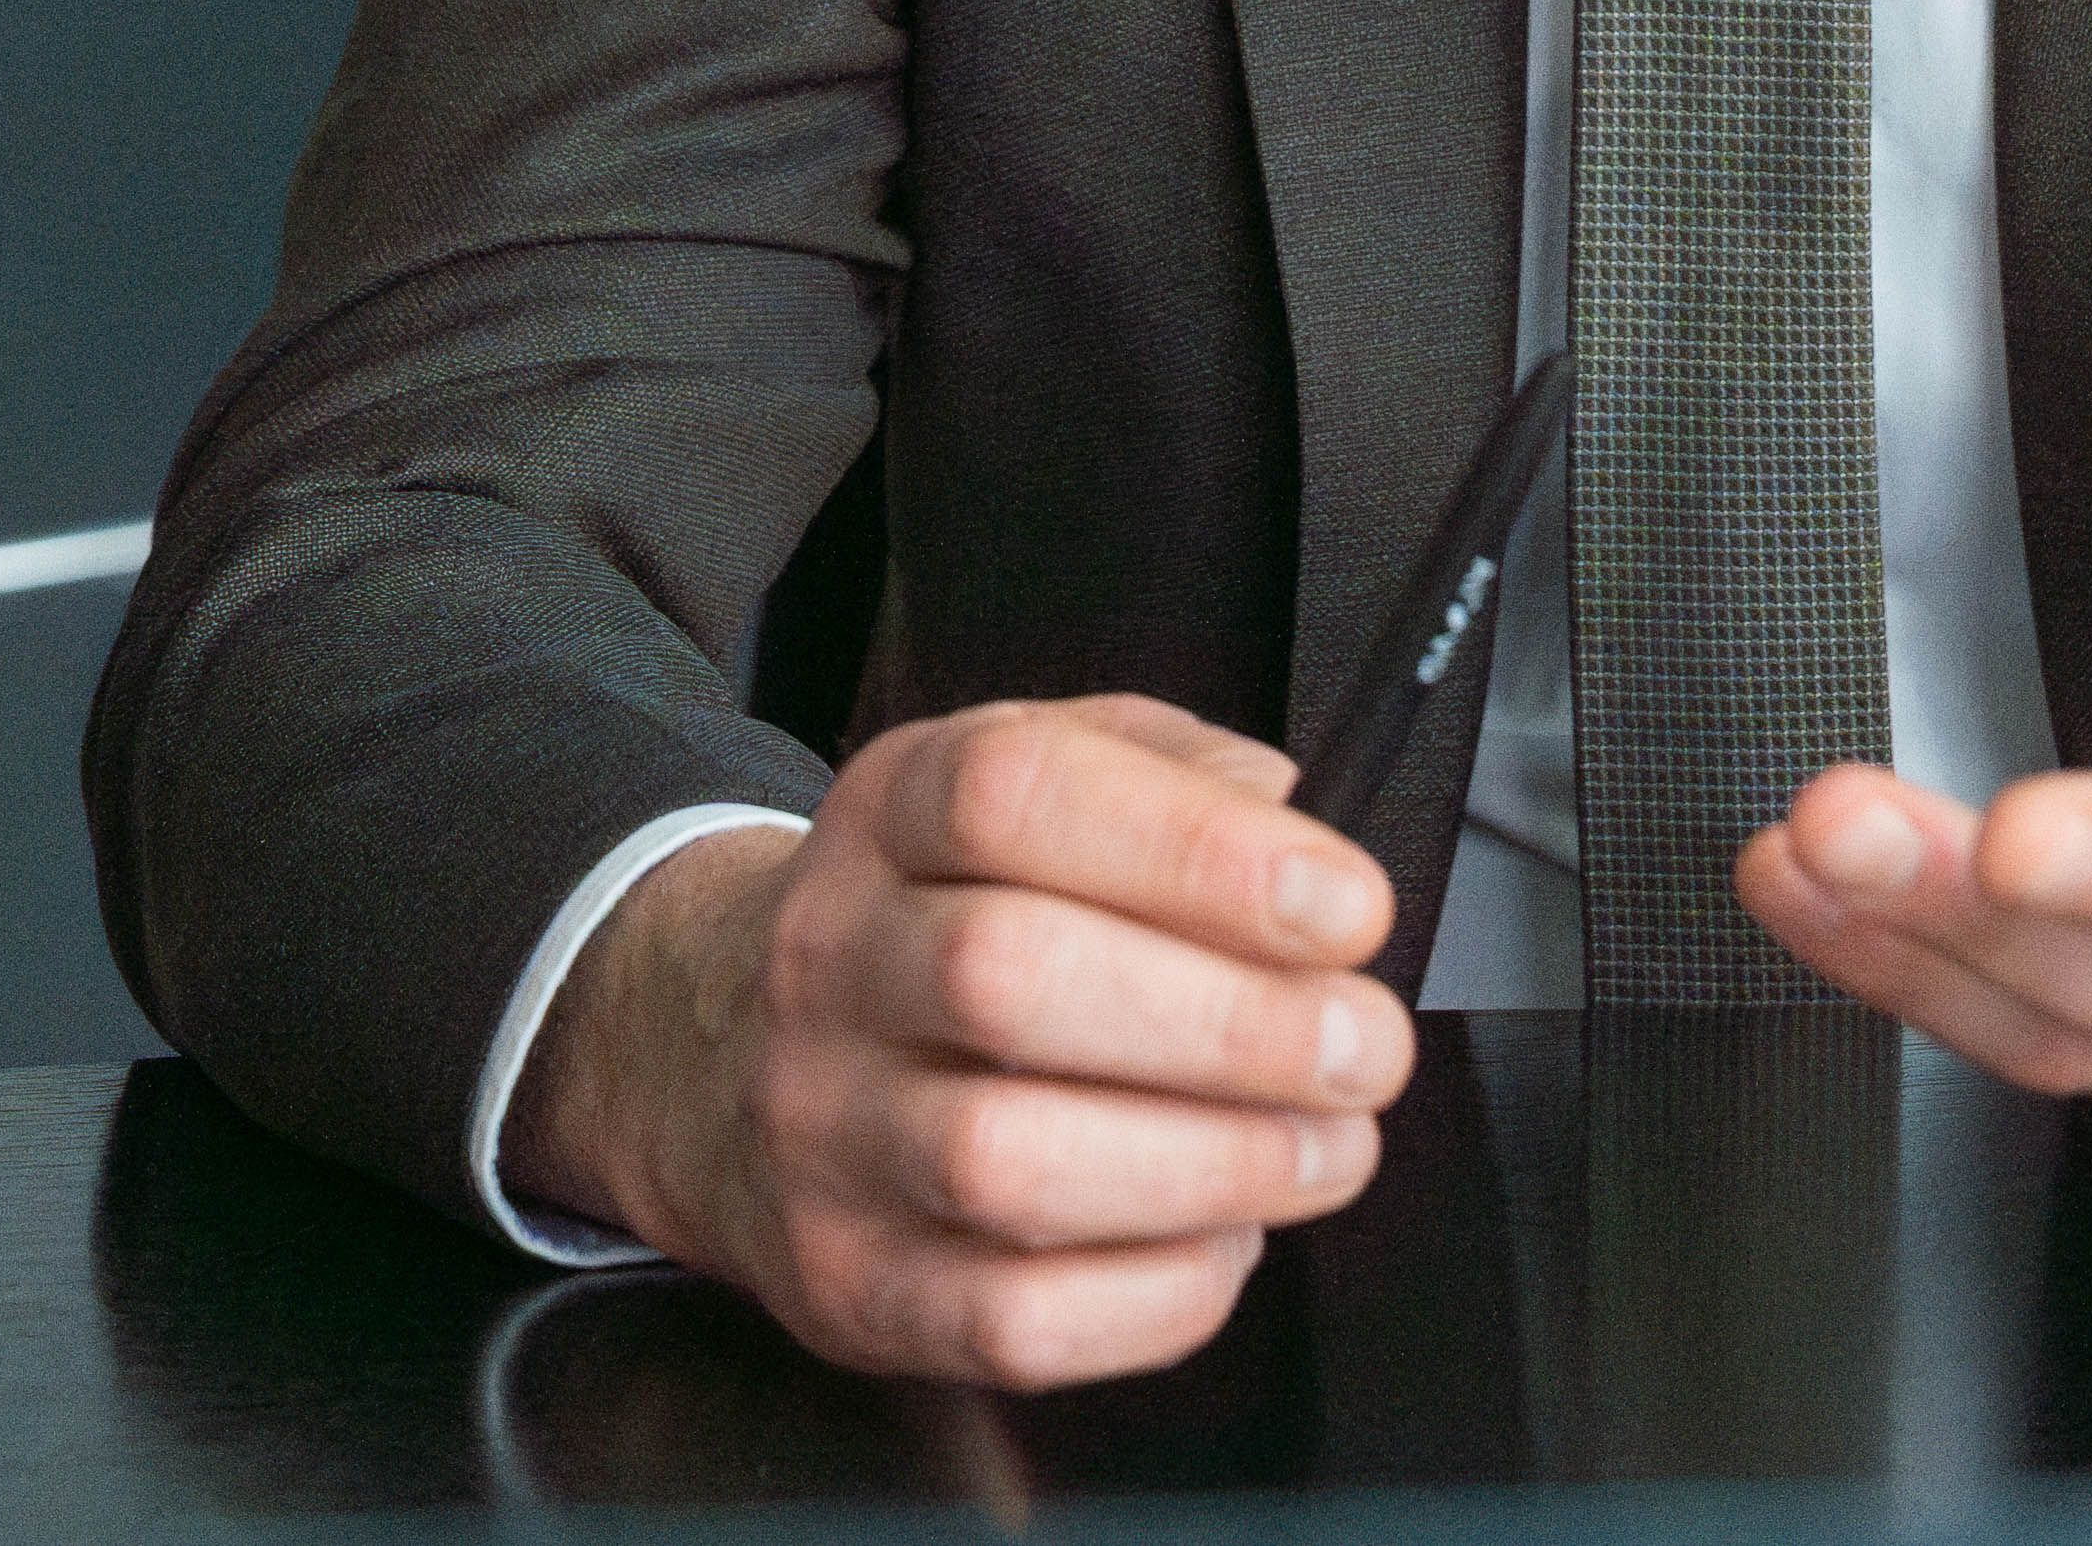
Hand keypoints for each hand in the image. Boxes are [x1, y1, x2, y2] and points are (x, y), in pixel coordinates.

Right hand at [501, 695, 1414, 1384]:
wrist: (729, 1060)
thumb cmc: (950, 912)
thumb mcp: (1041, 780)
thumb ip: (1174, 773)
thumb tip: (1290, 827)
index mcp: (895, 812)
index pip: (1018, 795)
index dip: (1201, 852)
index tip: (1345, 907)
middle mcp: (833, 960)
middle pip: (1011, 976)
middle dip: (1234, 1023)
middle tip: (1362, 1047)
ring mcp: (824, 1131)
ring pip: (1007, 1161)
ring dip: (1214, 1163)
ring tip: (1323, 1147)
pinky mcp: (848, 1284)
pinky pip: (1009, 1318)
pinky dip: (1157, 1291)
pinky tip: (1223, 1240)